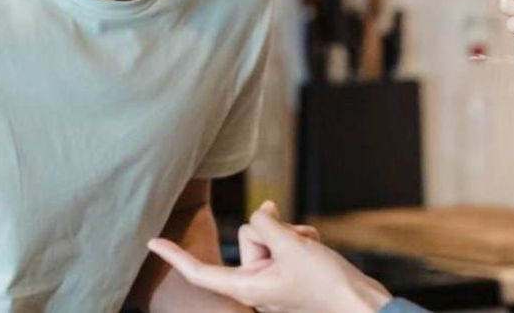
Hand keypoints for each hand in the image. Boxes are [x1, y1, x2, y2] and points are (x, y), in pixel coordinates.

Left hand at [148, 201, 391, 312]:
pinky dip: (298, 240)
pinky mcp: (289, 275)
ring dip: (289, 234)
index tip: (151, 241)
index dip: (175, 255)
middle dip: (271, 231)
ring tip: (310, 243)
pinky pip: (284, 246)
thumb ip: (268, 224)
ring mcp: (273, 281)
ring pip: (268, 238)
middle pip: (247, 240)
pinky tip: (314, 243)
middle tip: (295, 241)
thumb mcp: (292, 246)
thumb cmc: (326, 284)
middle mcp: (256, 286)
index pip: (200, 272)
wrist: (362, 305)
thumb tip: (260, 211)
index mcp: (248, 288)